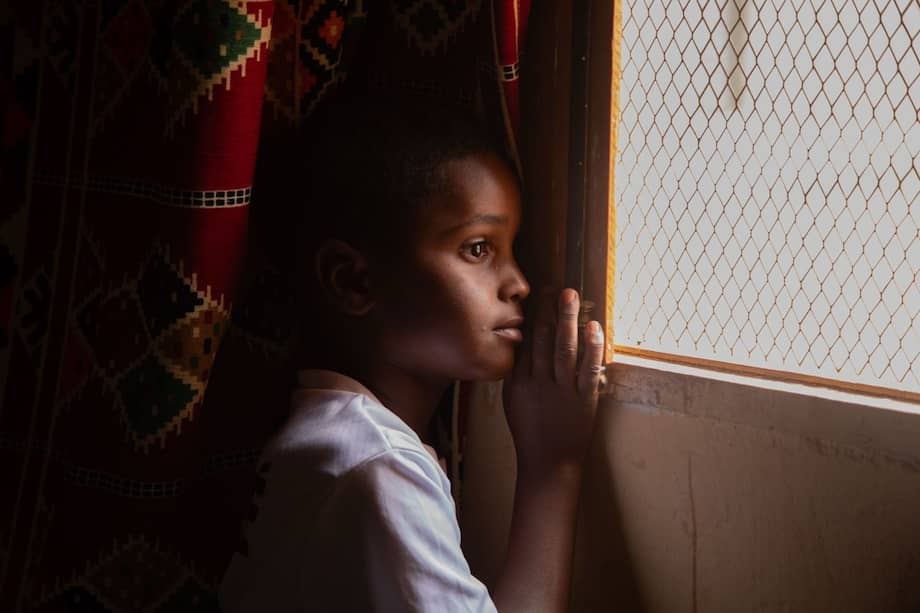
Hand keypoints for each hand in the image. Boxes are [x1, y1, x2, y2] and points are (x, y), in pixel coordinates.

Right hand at [502, 288, 604, 479]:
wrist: (548, 464)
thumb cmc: (531, 433)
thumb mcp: (514, 403)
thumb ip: (516, 375)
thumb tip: (520, 347)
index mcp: (519, 383)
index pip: (526, 343)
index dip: (533, 318)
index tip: (537, 297)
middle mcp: (539, 383)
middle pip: (544, 339)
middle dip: (549, 311)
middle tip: (555, 287)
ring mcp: (562, 391)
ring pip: (564, 348)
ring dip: (568, 319)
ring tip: (571, 296)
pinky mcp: (583, 399)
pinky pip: (588, 367)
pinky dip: (591, 345)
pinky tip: (593, 326)